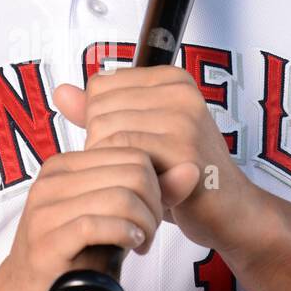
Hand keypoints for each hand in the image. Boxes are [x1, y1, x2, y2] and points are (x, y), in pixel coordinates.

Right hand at [0, 145, 164, 290]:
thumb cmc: (76, 258)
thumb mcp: (116, 218)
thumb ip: (151, 193)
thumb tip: (193, 169)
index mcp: (65, 165)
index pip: (131, 152)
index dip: (155, 184)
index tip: (151, 215)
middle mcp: (51, 180)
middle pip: (131, 172)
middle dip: (153, 204)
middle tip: (148, 232)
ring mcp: (44, 210)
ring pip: (119, 196)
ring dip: (144, 223)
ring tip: (140, 242)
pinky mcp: (45, 241)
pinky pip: (95, 224)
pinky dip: (124, 234)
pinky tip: (130, 245)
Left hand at [52, 67, 251, 251]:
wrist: (229, 210)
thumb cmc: (184, 174)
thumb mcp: (140, 135)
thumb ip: (99, 111)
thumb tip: (62, 92)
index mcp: (171, 80)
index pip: (100, 87)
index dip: (101, 123)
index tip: (131, 143)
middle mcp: (180, 92)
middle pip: (99, 110)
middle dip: (105, 147)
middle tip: (138, 168)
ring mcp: (184, 119)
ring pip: (107, 132)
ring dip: (114, 166)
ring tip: (142, 179)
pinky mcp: (183, 149)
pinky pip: (124, 154)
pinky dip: (125, 178)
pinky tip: (147, 188)